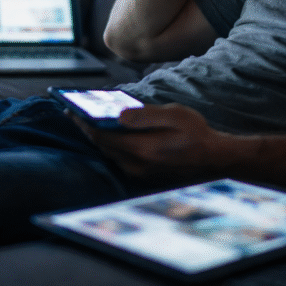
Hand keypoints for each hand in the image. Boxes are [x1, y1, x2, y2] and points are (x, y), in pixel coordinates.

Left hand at [72, 103, 234, 180]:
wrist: (215, 160)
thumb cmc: (196, 134)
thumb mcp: (173, 115)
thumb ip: (144, 115)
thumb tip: (119, 115)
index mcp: (141, 149)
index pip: (102, 135)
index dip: (84, 122)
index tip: (70, 110)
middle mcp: (136, 165)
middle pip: (102, 146)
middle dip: (87, 129)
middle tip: (74, 114)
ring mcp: (139, 173)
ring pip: (109, 154)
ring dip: (98, 139)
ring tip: (89, 122)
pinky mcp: (143, 175)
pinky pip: (119, 159)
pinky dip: (111, 146)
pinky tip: (110, 135)